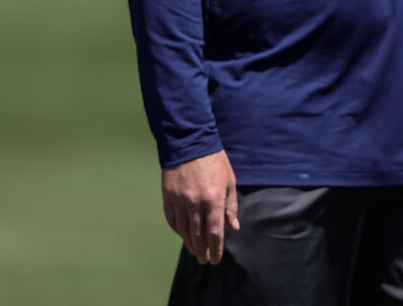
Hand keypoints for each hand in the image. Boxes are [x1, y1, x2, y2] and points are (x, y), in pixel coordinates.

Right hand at [161, 150, 239, 264]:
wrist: (190, 143)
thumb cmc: (215, 161)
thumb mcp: (229, 181)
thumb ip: (231, 206)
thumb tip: (233, 227)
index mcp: (213, 199)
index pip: (214, 231)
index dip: (216, 248)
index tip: (216, 259)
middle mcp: (195, 203)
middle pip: (198, 234)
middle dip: (203, 250)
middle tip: (205, 260)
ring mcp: (179, 201)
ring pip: (184, 230)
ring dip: (190, 243)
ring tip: (196, 252)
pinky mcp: (168, 197)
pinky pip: (172, 220)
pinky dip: (178, 230)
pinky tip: (183, 235)